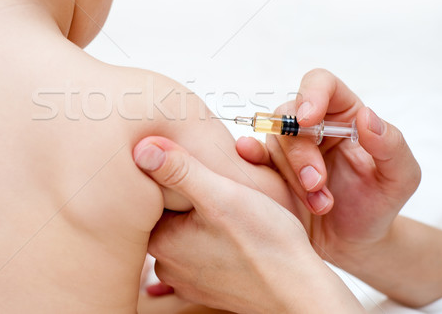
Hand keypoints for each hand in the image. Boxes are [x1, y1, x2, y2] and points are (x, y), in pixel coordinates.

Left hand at [133, 136, 363, 313]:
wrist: (300, 292)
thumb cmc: (265, 243)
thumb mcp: (220, 195)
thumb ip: (179, 170)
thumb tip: (141, 149)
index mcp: (161, 242)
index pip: (153, 197)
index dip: (174, 176)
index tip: (197, 170)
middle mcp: (167, 265)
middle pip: (169, 215)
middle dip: (189, 198)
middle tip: (218, 187)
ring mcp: (187, 278)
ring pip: (187, 232)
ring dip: (203, 218)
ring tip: (230, 209)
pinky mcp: (208, 285)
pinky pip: (203, 252)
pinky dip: (215, 239)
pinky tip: (236, 233)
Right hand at [236, 69, 420, 268]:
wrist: (352, 244)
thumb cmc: (377, 204)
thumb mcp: (401, 177)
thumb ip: (392, 145)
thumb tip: (367, 117)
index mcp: (345, 115)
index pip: (322, 84)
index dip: (311, 94)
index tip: (308, 119)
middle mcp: (313, 125)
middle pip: (290, 115)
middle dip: (301, 152)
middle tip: (316, 183)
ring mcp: (289, 147)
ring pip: (274, 140)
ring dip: (292, 174)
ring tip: (319, 205)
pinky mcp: (271, 168)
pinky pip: (254, 155)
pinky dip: (251, 156)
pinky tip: (248, 157)